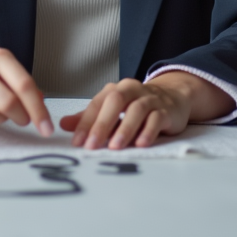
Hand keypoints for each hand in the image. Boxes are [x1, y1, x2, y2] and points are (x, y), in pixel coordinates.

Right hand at [0, 48, 52, 146]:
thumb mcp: (7, 77)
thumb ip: (25, 89)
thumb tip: (40, 104)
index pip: (24, 84)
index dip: (38, 109)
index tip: (46, 128)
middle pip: (7, 100)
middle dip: (21, 116)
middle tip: (24, 121)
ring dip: (0, 121)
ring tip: (1, 119)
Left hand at [58, 72, 232, 149]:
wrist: (172, 97)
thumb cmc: (137, 105)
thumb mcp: (112, 110)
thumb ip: (90, 118)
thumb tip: (64, 125)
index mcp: (115, 90)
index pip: (97, 104)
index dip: (85, 122)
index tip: (77, 141)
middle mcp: (132, 90)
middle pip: (115, 101)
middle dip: (102, 124)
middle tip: (92, 145)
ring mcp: (150, 99)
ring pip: (137, 109)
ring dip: (125, 128)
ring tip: (115, 146)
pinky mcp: (166, 110)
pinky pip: (156, 118)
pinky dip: (148, 130)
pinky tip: (141, 143)